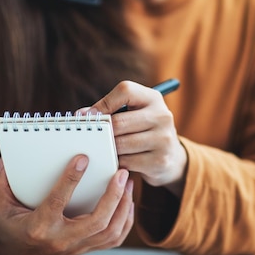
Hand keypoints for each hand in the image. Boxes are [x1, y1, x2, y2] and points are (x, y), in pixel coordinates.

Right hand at [0, 155, 133, 254]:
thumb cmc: (11, 228)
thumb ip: (0, 181)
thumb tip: (7, 159)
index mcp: (38, 227)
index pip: (57, 202)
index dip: (70, 179)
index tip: (82, 158)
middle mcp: (61, 239)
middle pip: (96, 221)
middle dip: (113, 196)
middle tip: (121, 173)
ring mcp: (77, 247)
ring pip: (110, 232)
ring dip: (123, 206)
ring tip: (128, 183)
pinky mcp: (87, 249)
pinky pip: (114, 240)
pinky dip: (125, 221)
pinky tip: (127, 202)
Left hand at [87, 80, 187, 195]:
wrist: (172, 157)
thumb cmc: (144, 131)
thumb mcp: (134, 114)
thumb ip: (110, 110)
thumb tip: (82, 115)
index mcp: (153, 98)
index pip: (125, 91)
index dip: (103, 103)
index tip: (90, 116)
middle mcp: (162, 116)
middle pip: (119, 122)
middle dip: (102, 132)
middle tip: (92, 137)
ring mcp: (163, 139)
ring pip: (120, 144)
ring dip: (108, 149)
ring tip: (105, 149)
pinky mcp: (160, 161)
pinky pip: (127, 162)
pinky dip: (117, 162)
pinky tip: (117, 161)